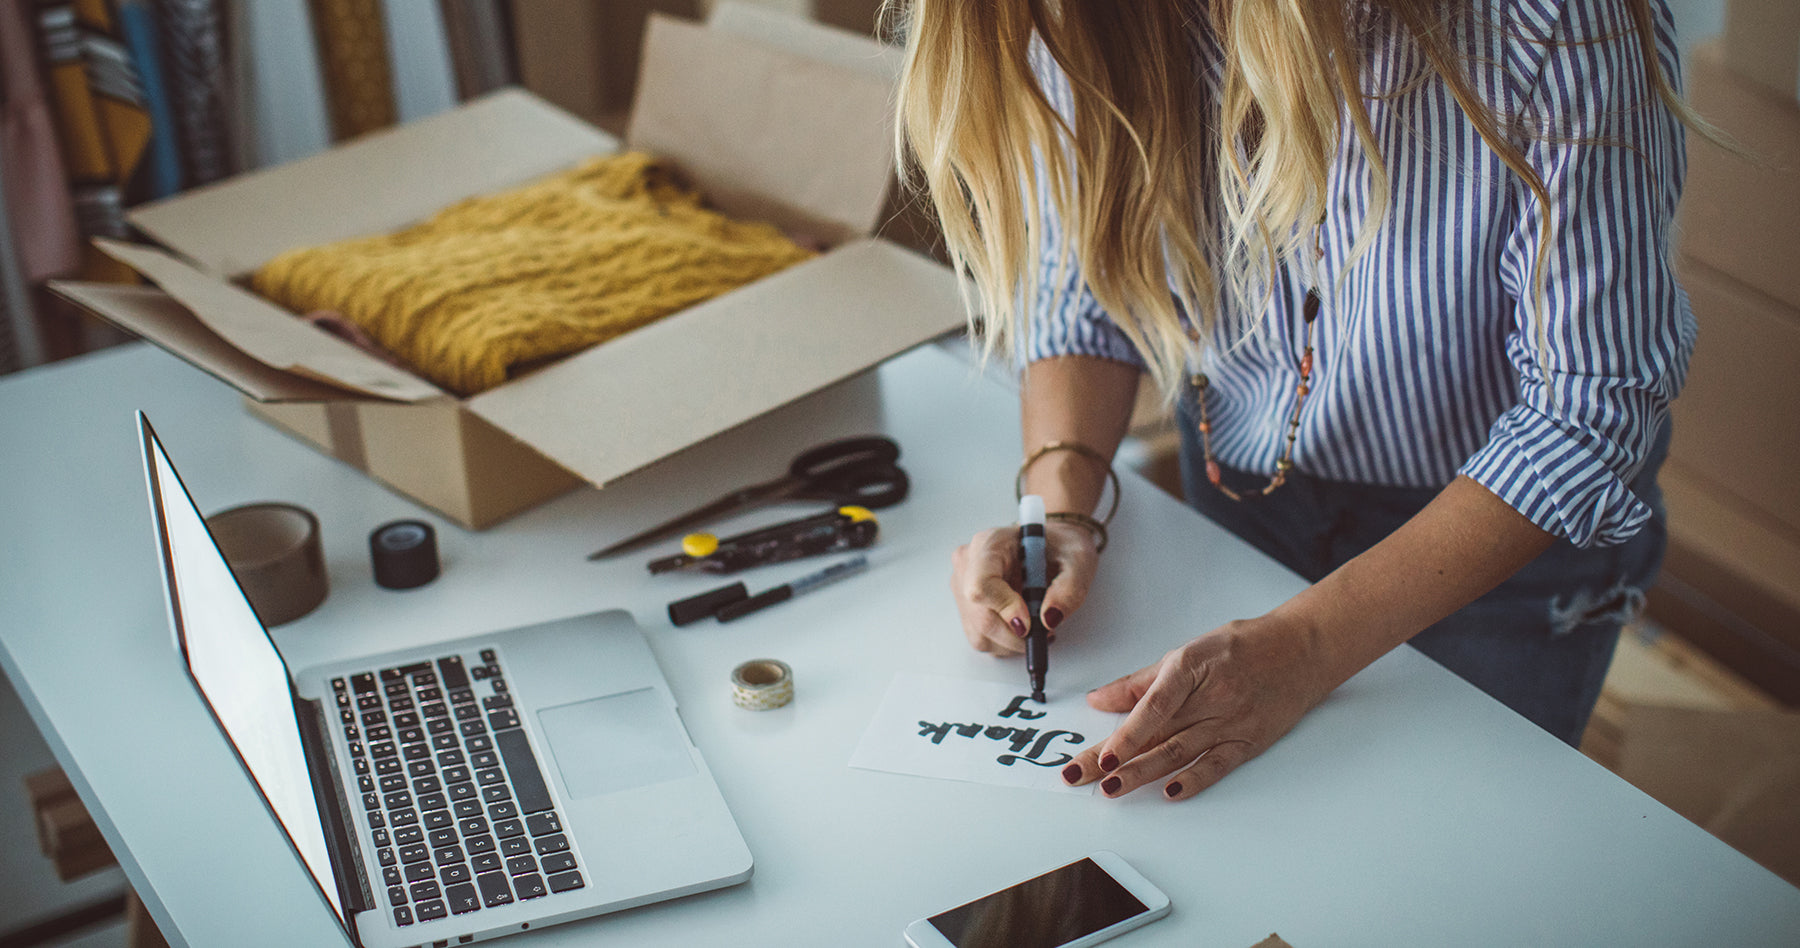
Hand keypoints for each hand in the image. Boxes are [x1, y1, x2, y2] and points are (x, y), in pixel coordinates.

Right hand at [950, 520, 1098, 653]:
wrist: (1052, 547)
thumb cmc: (1060, 548)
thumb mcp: (1078, 560)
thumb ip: (1069, 588)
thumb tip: (1049, 618)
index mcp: (990, 543)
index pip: (981, 585)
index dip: (1005, 609)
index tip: (1030, 622)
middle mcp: (968, 564)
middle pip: (981, 616)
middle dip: (1018, 634)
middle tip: (1045, 628)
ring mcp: (962, 587)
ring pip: (981, 634)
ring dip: (1013, 640)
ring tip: (1036, 620)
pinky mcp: (966, 608)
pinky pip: (982, 638)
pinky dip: (1007, 641)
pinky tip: (1023, 623)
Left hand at [1062, 614, 1332, 799]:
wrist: (1301, 650)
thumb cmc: (1242, 646)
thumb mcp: (1188, 651)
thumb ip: (1141, 681)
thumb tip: (1099, 700)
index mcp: (1191, 668)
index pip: (1154, 706)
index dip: (1127, 733)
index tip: (1103, 755)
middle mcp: (1210, 697)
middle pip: (1156, 734)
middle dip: (1115, 759)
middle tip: (1080, 776)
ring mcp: (1230, 721)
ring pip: (1180, 753)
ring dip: (1143, 774)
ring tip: (1113, 789)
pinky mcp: (1248, 740)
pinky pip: (1218, 763)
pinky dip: (1195, 779)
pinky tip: (1171, 792)